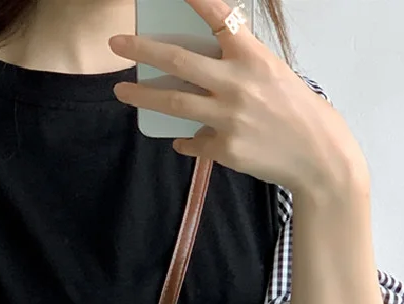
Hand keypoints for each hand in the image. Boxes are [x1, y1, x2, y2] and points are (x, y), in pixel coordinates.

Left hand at [107, 0, 367, 192]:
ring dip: (142, 95)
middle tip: (117, 44)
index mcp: (255, 59)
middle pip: (179, 61)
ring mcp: (229, 118)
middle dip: (143, 50)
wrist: (318, 156)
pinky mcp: (223, 148)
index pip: (221, 20)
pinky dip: (185, 139)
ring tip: (121, 91)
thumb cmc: (298, 112)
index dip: (198, 1)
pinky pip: (192, 140)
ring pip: (173, 102)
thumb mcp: (274, 77)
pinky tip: (182, 138)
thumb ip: (237, 71)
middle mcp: (238, 84)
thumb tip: (198, 74)